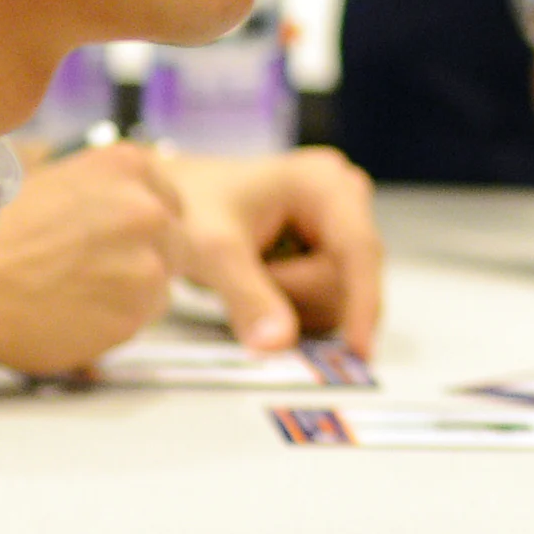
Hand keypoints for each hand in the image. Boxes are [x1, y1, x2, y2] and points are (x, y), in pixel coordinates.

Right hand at [0, 144, 187, 374]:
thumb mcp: (54, 181)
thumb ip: (103, 191)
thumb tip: (124, 206)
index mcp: (127, 165)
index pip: (167, 198)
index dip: (144, 224)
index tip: (118, 239)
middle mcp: (147, 208)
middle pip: (174, 240)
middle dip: (144, 257)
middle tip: (95, 272)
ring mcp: (148, 260)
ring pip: (161, 283)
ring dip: (130, 292)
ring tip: (75, 293)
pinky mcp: (138, 311)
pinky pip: (142, 319)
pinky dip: (117, 321)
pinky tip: (74, 314)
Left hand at [168, 149, 383, 354]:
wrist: (171, 200)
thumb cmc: (189, 208)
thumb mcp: (213, 250)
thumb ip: (247, 296)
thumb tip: (279, 345)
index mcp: (325, 183)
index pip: (360, 250)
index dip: (363, 302)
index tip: (358, 350)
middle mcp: (344, 199)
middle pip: (346, 278)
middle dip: (294, 295)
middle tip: (245, 277)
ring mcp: (339, 225)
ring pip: (337, 295)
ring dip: (290, 303)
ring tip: (249, 274)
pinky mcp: (330, 248)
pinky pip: (326, 297)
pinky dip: (291, 304)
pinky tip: (263, 281)